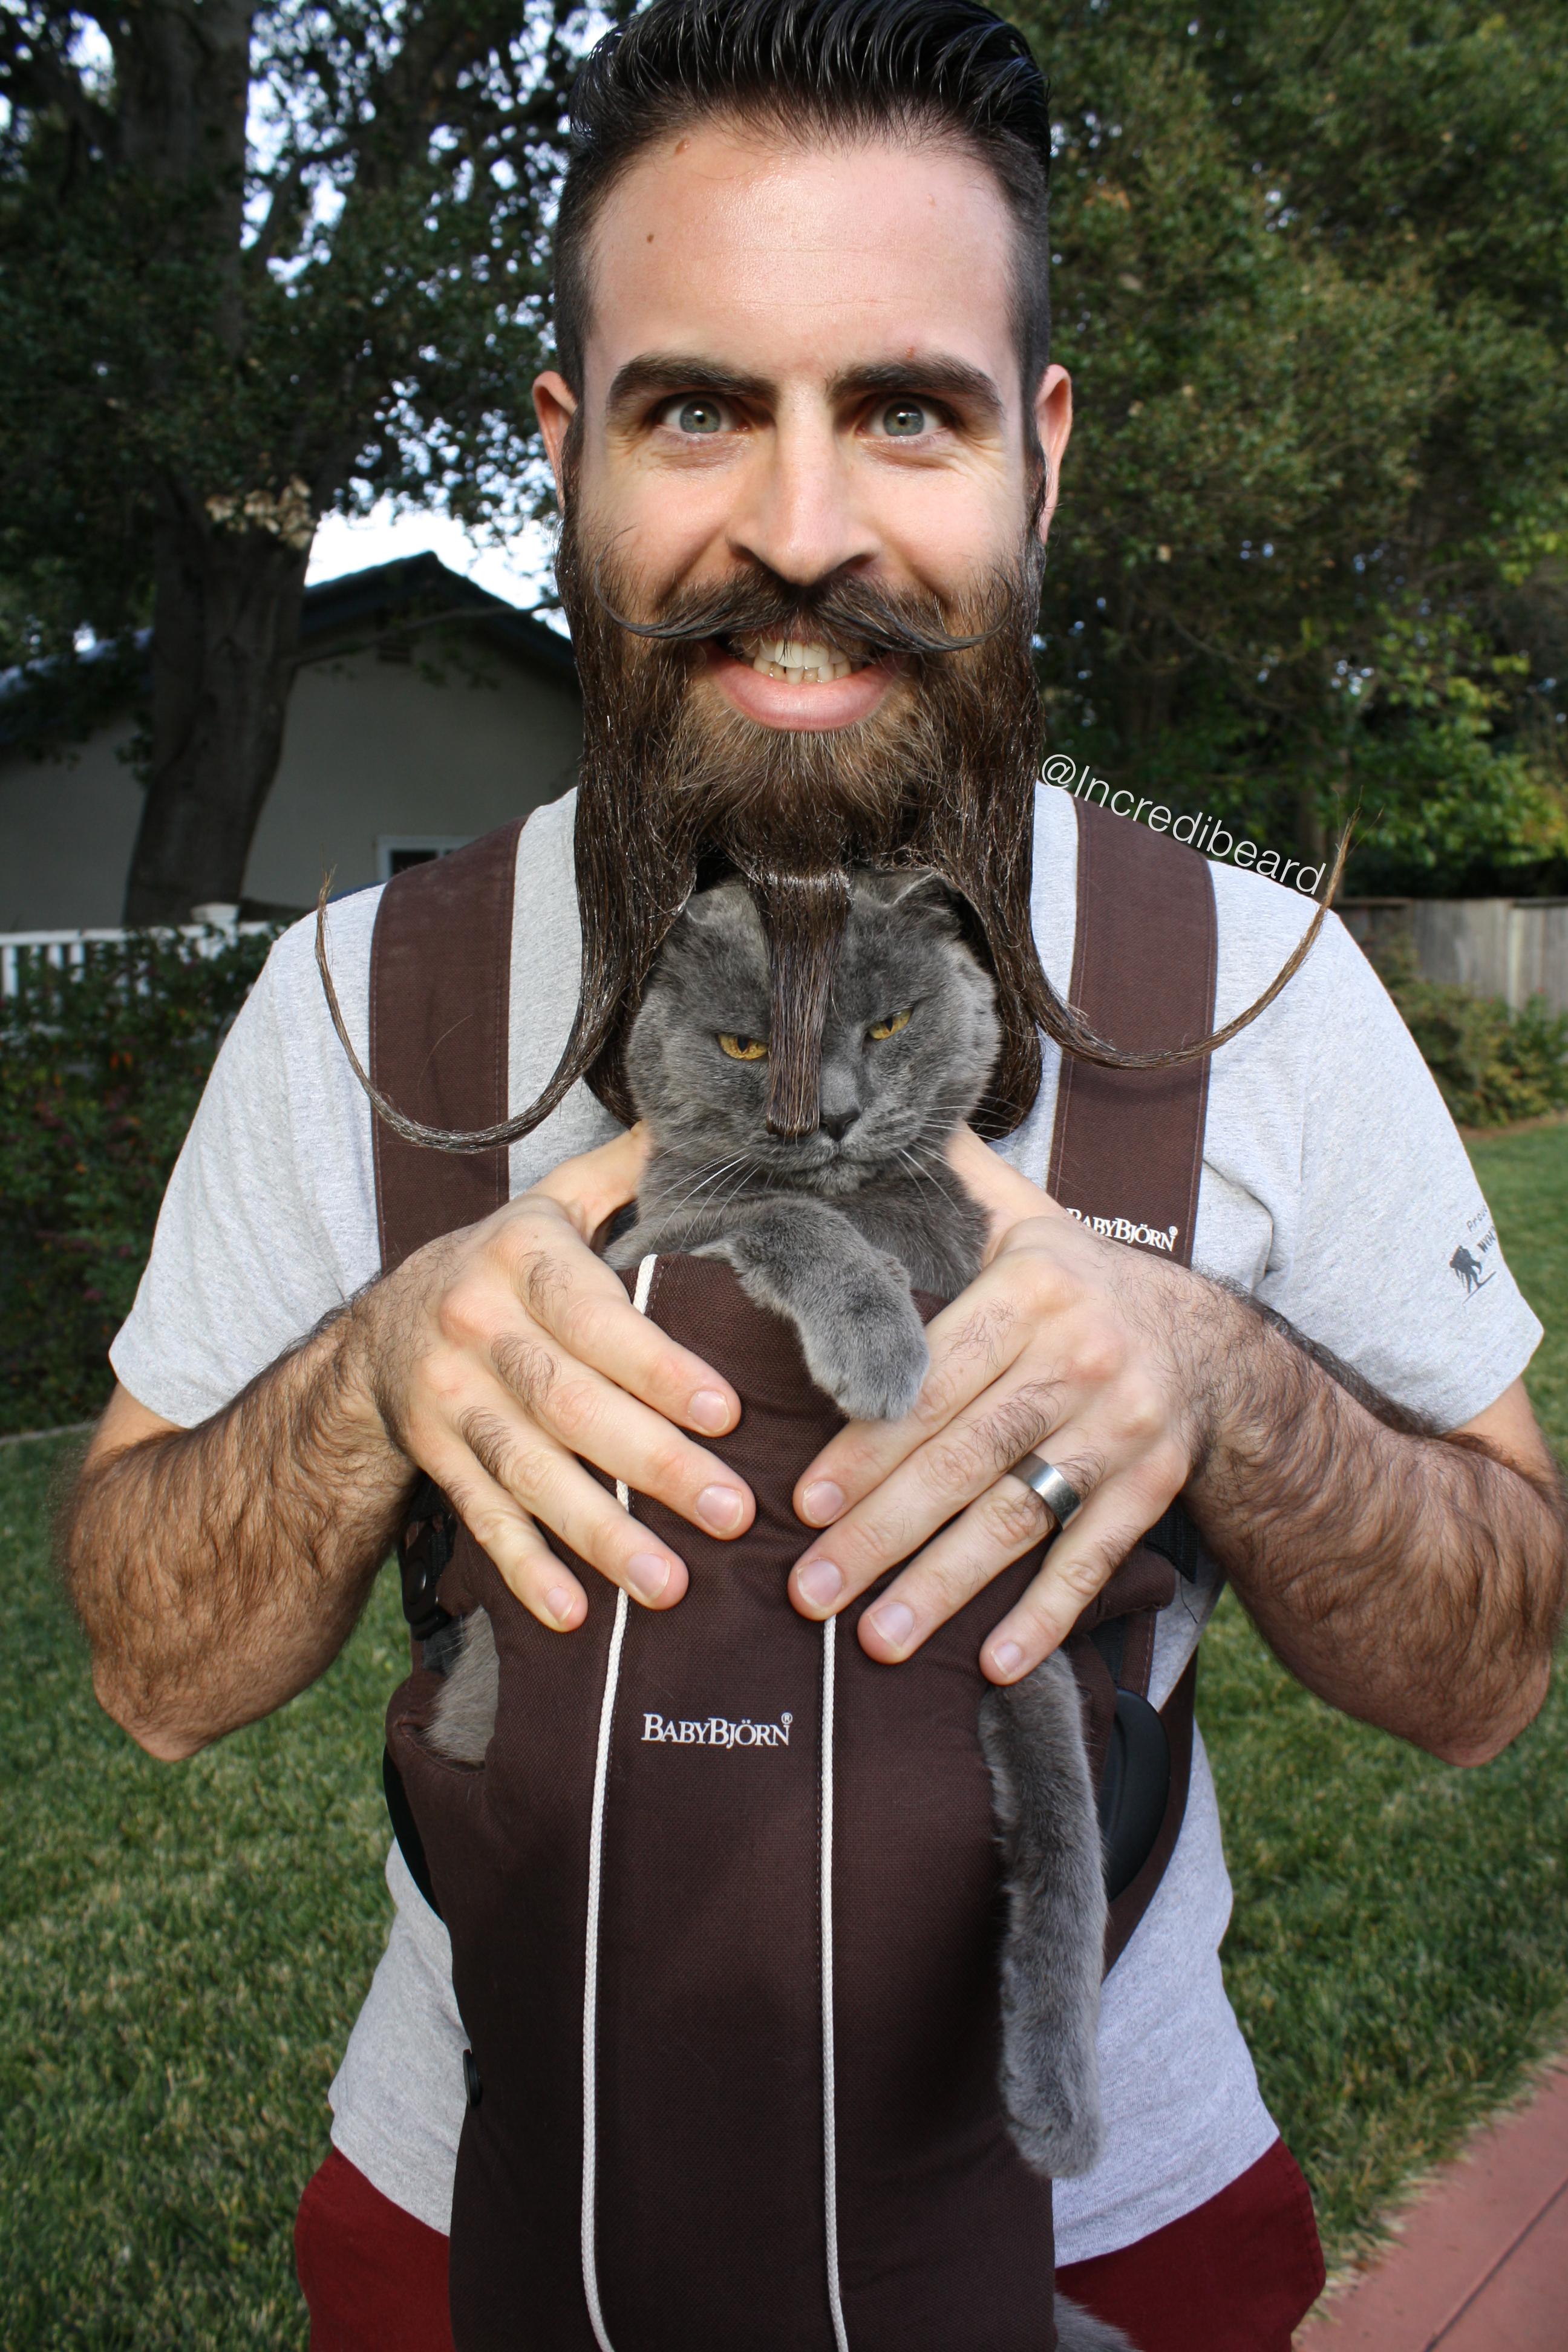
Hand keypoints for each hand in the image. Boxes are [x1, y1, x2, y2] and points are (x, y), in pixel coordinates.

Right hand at [348, 1126, 753, 1630]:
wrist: (380, 1326)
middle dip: (654, 1463)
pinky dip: (526, 1568)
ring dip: (598, 1533)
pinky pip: (480, 1518)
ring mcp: (447, 1401)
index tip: (727, 1412)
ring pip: (526, 1472)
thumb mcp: (553, 1202)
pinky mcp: (434, 1458)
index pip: (593, 1316)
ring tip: (670, 1586)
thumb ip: (625, 1173)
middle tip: (732, 1513)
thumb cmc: (505, 1263)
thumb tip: (700, 1122)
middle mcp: (474, 1326)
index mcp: (519, 1256)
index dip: (657, 1367)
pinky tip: (576, 1616)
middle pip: (568, 1404)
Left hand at [786, 1126, 1233, 1680]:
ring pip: (1022, 1515)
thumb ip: (942, 1185)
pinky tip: (994, 1664)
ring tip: (875, 1642)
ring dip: (947, 1585)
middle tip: (808, 1592)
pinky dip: (1047, 1614)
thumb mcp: (1018, 1216)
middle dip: (881, 1533)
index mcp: (1030, 1291)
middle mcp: (1080, 1358)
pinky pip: (1094, 1557)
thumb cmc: (1071, 1281)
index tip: (803, 1501)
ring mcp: (1124, 1429)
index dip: (867, 1445)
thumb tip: (855, 1126)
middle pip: (966, 1458)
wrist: (1207, 1340)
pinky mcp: (1155, 1487)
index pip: (932, 1380)